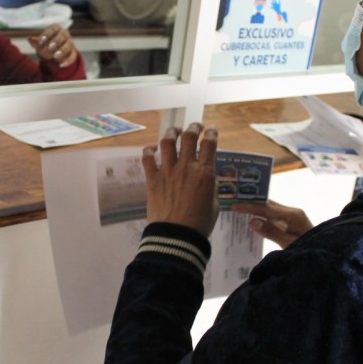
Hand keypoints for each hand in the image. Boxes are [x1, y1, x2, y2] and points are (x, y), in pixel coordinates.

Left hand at [28, 23, 77, 66]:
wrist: (54, 51)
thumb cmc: (46, 43)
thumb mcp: (40, 42)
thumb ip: (36, 41)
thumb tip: (30, 39)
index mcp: (56, 28)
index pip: (53, 29)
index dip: (47, 34)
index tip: (41, 41)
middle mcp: (64, 34)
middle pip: (62, 36)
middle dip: (56, 41)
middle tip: (50, 47)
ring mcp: (70, 43)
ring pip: (68, 45)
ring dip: (62, 50)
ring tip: (55, 56)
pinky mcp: (73, 52)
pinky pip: (72, 56)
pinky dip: (68, 61)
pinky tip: (61, 65)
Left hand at [142, 123, 218, 237]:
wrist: (177, 236)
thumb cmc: (200, 223)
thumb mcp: (214, 203)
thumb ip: (212, 186)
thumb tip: (208, 176)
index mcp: (205, 173)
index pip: (210, 144)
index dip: (212, 133)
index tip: (212, 130)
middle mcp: (187, 167)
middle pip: (189, 137)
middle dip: (194, 127)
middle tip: (196, 127)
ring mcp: (168, 171)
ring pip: (168, 141)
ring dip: (172, 132)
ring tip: (175, 131)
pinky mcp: (152, 179)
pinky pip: (147, 158)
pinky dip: (149, 150)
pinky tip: (153, 148)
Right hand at [231, 200, 312, 248]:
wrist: (323, 255)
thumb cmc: (308, 249)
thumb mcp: (289, 244)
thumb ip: (271, 232)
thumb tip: (252, 221)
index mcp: (293, 215)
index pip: (267, 208)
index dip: (250, 207)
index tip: (234, 206)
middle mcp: (291, 212)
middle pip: (267, 204)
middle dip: (250, 203)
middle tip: (231, 201)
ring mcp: (290, 216)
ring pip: (268, 209)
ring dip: (254, 208)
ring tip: (236, 207)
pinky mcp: (289, 222)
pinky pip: (272, 217)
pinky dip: (260, 216)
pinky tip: (249, 218)